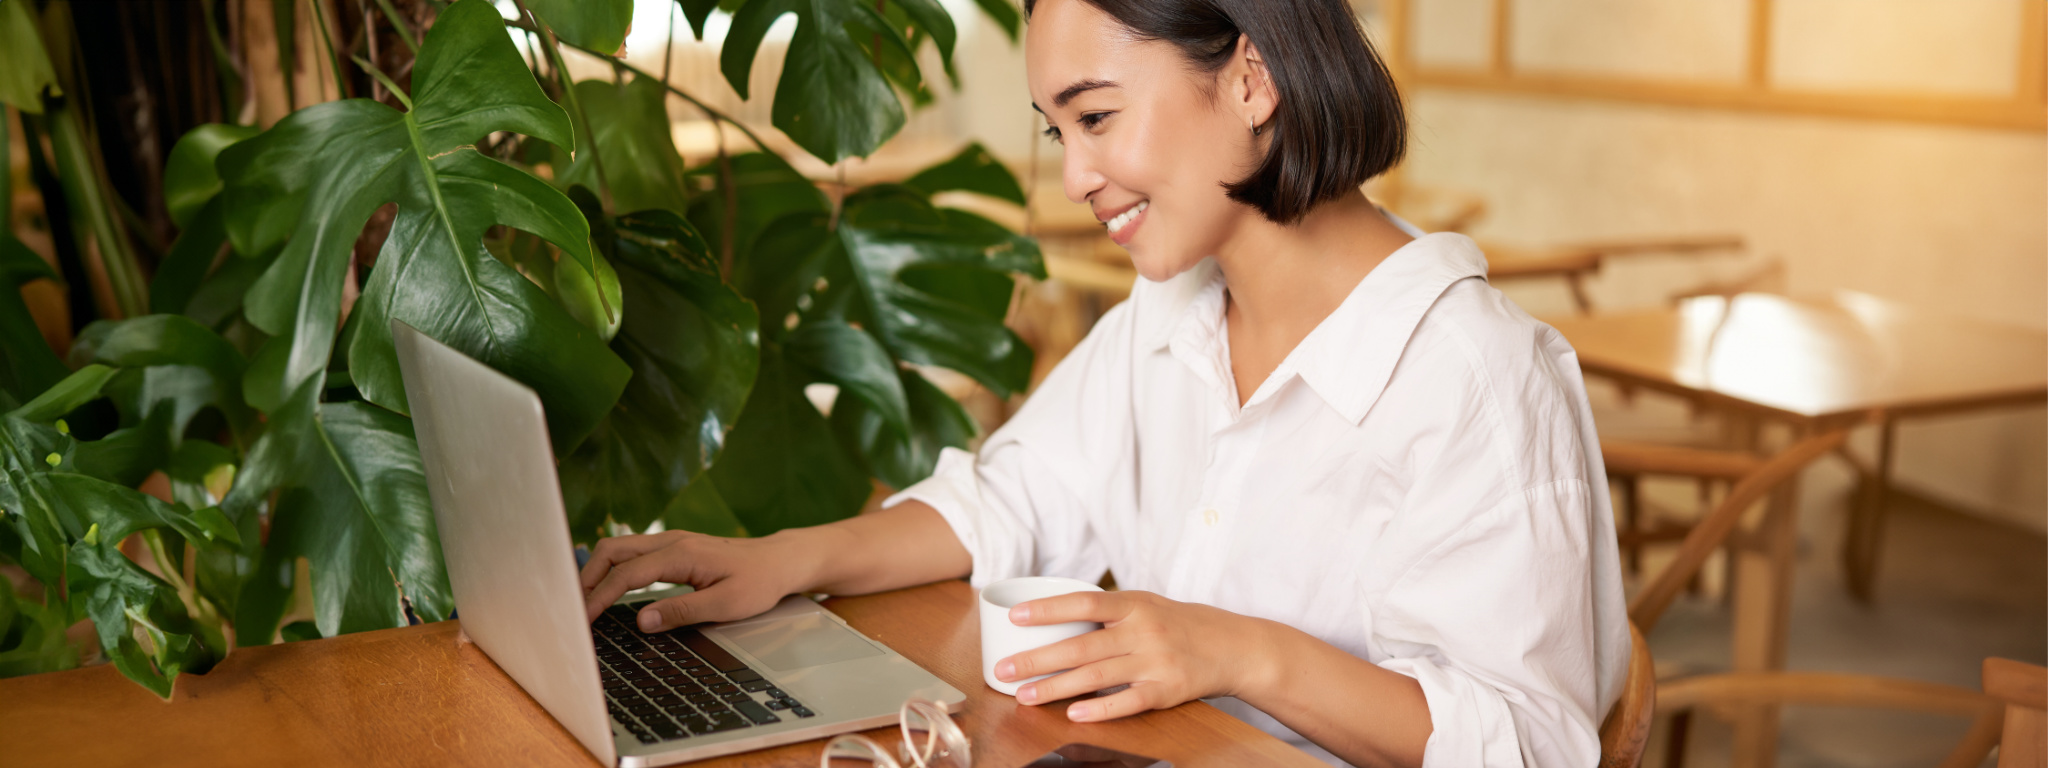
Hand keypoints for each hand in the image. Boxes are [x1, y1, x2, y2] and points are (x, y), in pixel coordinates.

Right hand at [579, 530, 808, 631]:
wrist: (779, 561)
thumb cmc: (758, 582)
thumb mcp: (726, 605)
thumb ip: (683, 611)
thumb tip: (642, 620)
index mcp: (681, 554)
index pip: (627, 575)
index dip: (600, 597)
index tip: (583, 620)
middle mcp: (671, 541)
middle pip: (613, 551)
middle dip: (587, 578)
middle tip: (574, 609)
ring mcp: (671, 542)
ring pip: (620, 550)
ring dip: (597, 572)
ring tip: (584, 601)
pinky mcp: (674, 549)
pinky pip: (633, 554)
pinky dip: (613, 569)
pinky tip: (607, 589)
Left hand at [993, 590, 1273, 721]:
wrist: (1233, 646)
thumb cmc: (1180, 623)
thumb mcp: (1147, 604)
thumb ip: (1108, 611)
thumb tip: (1053, 615)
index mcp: (1134, 604)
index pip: (1084, 602)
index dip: (1049, 609)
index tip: (1015, 616)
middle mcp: (1143, 631)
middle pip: (1082, 645)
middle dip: (1038, 659)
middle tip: (1004, 669)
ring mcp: (1155, 661)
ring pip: (1097, 675)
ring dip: (1057, 687)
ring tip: (1025, 696)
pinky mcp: (1167, 691)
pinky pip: (1128, 701)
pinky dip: (1101, 708)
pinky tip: (1075, 713)